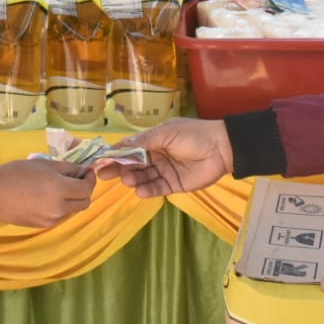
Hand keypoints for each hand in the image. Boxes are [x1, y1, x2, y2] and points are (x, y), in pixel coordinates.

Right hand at [0, 158, 96, 226]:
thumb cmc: (16, 173)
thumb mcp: (44, 164)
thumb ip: (67, 168)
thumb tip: (81, 171)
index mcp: (60, 190)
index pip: (86, 188)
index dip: (90, 179)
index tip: (86, 171)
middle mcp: (59, 209)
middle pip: (84, 203)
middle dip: (84, 190)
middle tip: (77, 179)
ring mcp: (51, 220)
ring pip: (73, 211)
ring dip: (73, 199)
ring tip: (60, 187)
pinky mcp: (42, 226)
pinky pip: (60, 216)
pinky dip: (61, 207)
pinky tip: (48, 197)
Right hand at [95, 118, 232, 197]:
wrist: (222, 149)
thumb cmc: (193, 135)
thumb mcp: (167, 133)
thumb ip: (144, 141)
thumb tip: (120, 145)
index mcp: (153, 141)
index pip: (130, 148)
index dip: (116, 154)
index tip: (101, 160)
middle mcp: (156, 156)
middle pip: (133, 165)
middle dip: (119, 169)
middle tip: (106, 175)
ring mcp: (164, 171)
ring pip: (143, 177)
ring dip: (133, 179)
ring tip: (128, 180)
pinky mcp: (173, 185)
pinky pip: (157, 189)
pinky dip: (148, 190)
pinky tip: (140, 191)